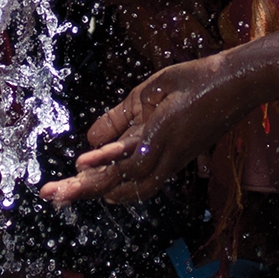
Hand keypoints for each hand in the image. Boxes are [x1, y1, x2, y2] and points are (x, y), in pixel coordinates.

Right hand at [40, 56, 237, 206]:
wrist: (229, 81)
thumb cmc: (193, 87)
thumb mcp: (145, 101)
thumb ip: (117, 121)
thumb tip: (88, 141)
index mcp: (149, 152)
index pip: (114, 174)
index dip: (88, 181)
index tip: (59, 190)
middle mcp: (154, 159)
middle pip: (112, 182)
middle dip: (79, 190)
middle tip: (49, 196)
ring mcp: (160, 152)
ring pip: (119, 177)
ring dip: (87, 185)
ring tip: (58, 191)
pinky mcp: (166, 140)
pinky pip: (132, 157)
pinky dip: (108, 161)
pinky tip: (86, 162)